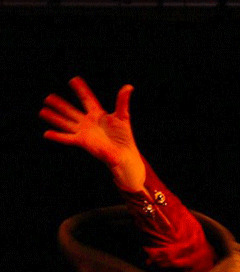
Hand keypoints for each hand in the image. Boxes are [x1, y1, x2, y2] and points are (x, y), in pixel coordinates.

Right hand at [40, 76, 145, 191]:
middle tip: (48, 97)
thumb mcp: (123, 116)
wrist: (124, 154)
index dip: (81, 90)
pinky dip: (57, 136)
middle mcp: (89, 122)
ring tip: (42, 111)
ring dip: (54, 117)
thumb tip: (129, 87)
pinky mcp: (82, 142)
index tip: (74, 80)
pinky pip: (67, 138)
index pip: (87, 99)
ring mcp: (84, 132)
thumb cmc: (125, 137)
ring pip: (65, 122)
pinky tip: (46, 134)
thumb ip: (122, 101)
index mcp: (98, 114)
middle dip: (59, 104)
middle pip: (71, 111)